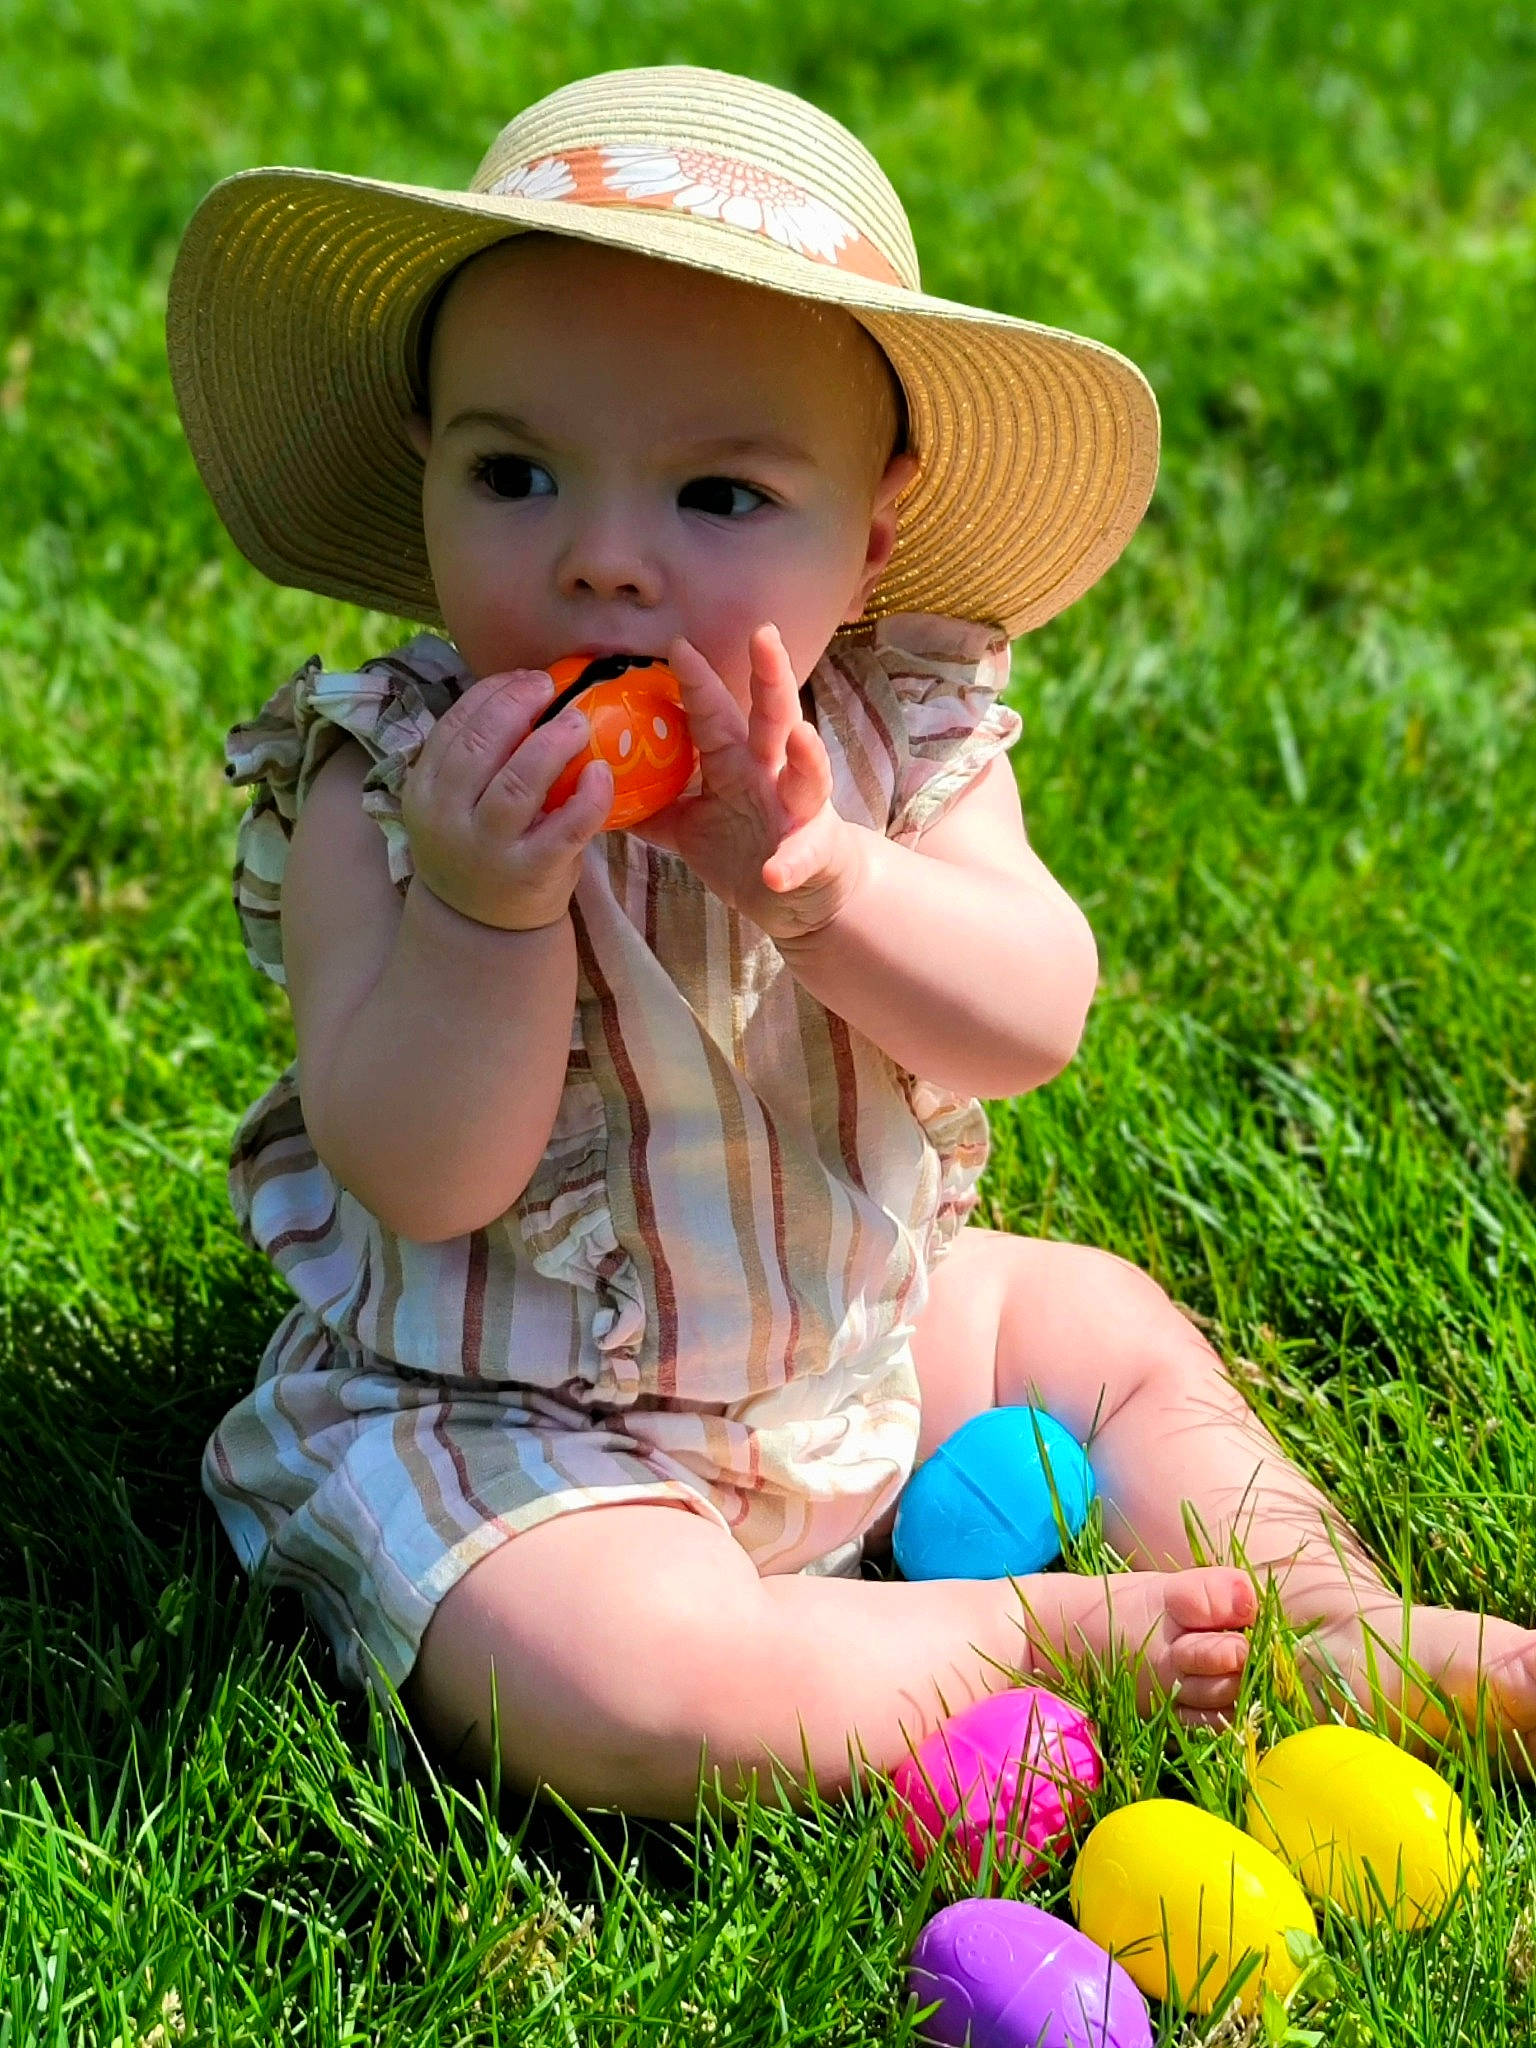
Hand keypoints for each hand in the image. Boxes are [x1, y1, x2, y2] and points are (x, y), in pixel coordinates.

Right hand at [399, 667, 611, 931]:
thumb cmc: (480, 846)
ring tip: (579, 722)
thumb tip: (525, 688)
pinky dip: (589, 796)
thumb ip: (477, 756)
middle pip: (481, 746)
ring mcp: (489, 848)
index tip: (524, 678)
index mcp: (425, 790)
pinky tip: (604, 773)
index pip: (454, 725)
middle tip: (551, 687)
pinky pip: (566, 827)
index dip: (492, 693)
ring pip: (518, 782)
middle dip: (518, 706)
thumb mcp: (456, 802)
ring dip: (553, 743)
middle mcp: (449, 818)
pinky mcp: (532, 872)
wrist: (482, 927)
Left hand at [627, 625, 867, 941]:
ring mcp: (797, 811)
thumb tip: (597, 788)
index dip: (699, 681)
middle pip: (774, 718)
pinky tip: (775, 873)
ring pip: (808, 776)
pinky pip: (801, 857)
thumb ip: (653, 806)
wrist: (801, 896)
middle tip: (764, 635)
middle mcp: (770, 776)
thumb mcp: (690, 827)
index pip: (715, 714)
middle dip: (771, 678)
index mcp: (736, 763)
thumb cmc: (748, 849)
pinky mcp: (813, 852)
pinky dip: (789, 863)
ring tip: (800, 736)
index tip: (679, 645)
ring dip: (807, 757)